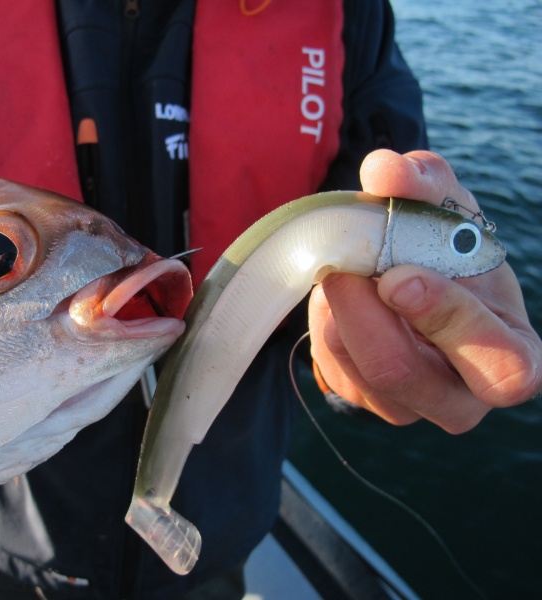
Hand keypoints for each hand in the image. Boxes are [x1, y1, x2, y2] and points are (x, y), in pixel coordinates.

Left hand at [308, 149, 541, 432]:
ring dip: (340, 310)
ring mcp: (407, 406)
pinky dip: (327, 319)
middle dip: (364, 317)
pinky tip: (340, 292)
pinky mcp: (362, 399)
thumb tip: (384, 170)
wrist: (415, 273)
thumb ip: (424, 182)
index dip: (448, 322)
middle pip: (402, 375)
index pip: (501, 367)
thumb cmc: (449, 246)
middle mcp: (461, 397)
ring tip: (344, 267)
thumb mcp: (447, 206)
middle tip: (342, 268)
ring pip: (355, 369)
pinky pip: (330, 364)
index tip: (399, 276)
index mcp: (514, 357)